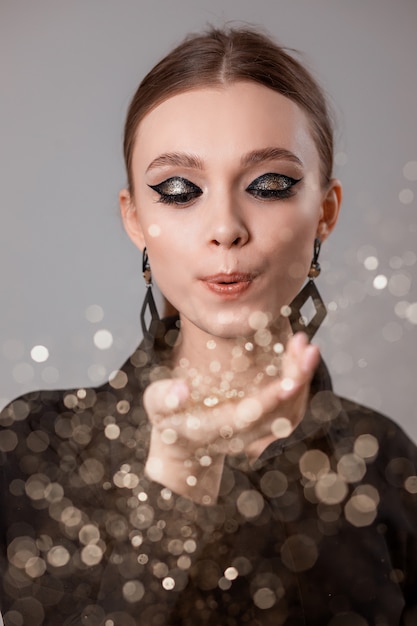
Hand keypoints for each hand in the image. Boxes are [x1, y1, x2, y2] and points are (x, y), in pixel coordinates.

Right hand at [144, 333, 319, 502]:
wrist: (184, 446)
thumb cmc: (168, 418)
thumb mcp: (156, 406)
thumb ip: (164, 398)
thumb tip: (182, 388)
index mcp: (213, 429)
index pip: (247, 417)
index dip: (269, 401)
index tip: (289, 382)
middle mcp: (241, 435)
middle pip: (279, 414)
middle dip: (296, 381)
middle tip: (306, 347)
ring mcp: (257, 433)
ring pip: (290, 411)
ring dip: (301, 377)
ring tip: (304, 344)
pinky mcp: (266, 424)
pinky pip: (291, 408)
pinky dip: (300, 381)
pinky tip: (300, 355)